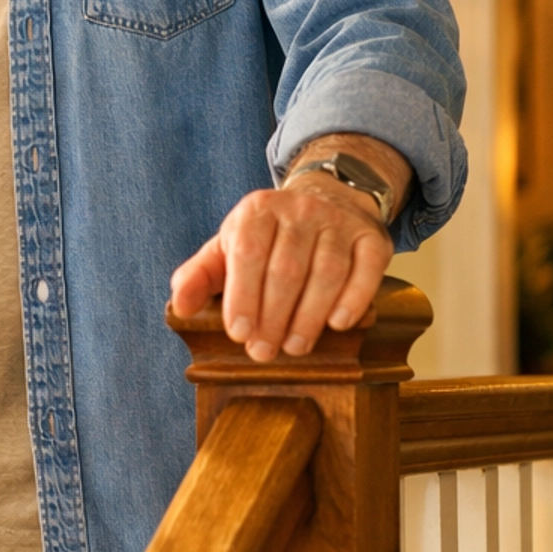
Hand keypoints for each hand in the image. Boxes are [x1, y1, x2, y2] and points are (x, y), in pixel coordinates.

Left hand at [169, 150, 404, 360]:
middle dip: (274, 316)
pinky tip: (339, 324)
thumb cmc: (270, 235)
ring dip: (310, 316)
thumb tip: (180, 307)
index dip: (243, 296)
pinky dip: (354, 298)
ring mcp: (338, 222)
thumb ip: (200, 275)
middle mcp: (299, 210)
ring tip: (295, 347)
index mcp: (257, 210)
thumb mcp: (228, 246)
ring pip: (327, 272)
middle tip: (264, 352)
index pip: (248, 253)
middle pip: (287, 269)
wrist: (326, 199)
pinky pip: (367, 269)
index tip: (239, 333)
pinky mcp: (372, 238)